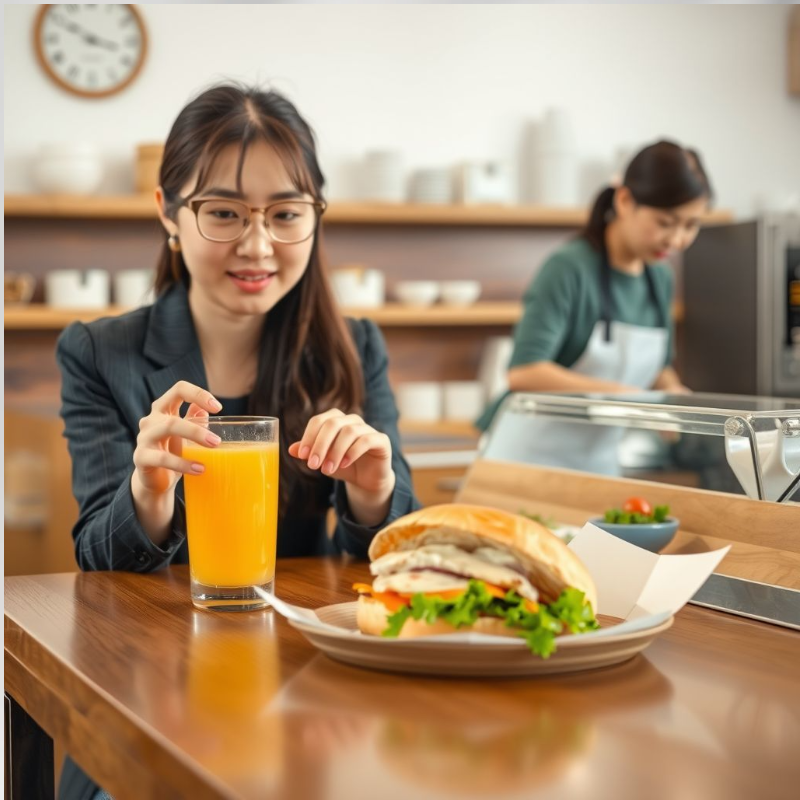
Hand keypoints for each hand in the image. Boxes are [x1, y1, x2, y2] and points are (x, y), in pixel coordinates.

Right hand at [133, 381, 221, 496]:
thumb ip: (194, 419)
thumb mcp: (186, 433)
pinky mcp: (140, 457)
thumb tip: (205, 408)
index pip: (179, 390)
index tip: (218, 408)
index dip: (199, 394)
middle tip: (217, 441)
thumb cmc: (172, 451)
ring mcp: (144, 437)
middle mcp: (151, 420)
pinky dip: (183, 464)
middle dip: (197, 429)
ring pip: (168, 428)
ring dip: (193, 438)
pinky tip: (199, 469)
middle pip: (173, 416)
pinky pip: (162, 458)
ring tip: (211, 451)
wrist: (155, 480)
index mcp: (163, 409)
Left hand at [288, 409, 394, 494]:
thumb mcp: (323, 460)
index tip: (302, 455)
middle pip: (333, 423)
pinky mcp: (381, 440)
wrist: (366, 480)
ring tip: (327, 469)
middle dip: (320, 445)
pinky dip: (352, 452)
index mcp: (336, 420)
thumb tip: (291, 449)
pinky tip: (344, 465)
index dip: (309, 436)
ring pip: (350, 431)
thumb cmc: (343, 466)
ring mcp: (368, 429)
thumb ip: (309, 453)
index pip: (319, 420)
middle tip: (313, 465)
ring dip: (335, 452)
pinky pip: (366, 440)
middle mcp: (352, 420)